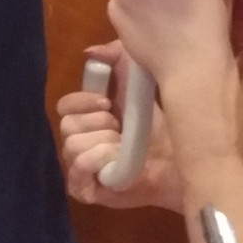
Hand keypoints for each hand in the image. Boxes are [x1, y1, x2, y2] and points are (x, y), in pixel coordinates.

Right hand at [57, 40, 182, 209]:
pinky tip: (117, 160)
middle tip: (119, 126)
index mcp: (87, 117)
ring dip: (102, 141)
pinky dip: (98, 159)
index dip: (82, 100)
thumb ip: (118, 59)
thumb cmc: (158, 125)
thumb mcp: (139, 82)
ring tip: (122, 146)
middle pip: (66, 125)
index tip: (108, 101)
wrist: (177, 160)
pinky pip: (78, 170)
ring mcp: (79, 168)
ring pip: (72, 146)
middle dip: (97, 121)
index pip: (65, 105)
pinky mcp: (84, 190)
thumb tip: (92, 52)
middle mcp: (78, 141)